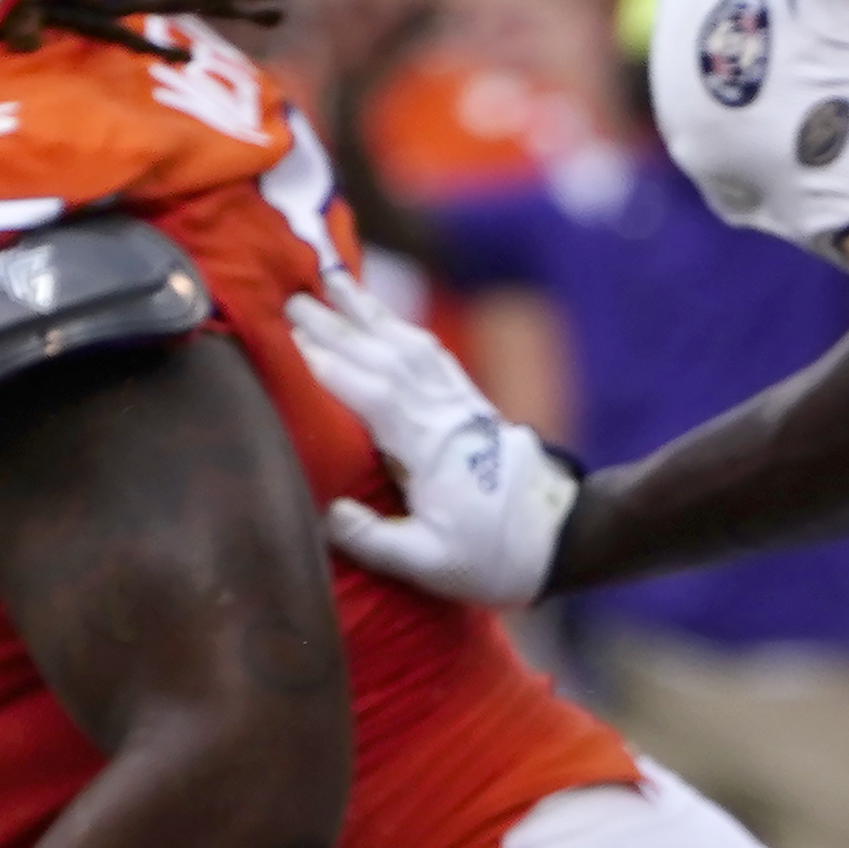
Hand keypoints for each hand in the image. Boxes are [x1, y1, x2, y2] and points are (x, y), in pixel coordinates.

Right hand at [292, 281, 578, 608]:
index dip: (330, 364)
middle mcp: (443, 414)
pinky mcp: (472, 404)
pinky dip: (401, 329)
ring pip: (408, 345)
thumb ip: (373, 541)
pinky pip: (432, 354)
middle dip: (335, 326)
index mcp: (429, 448)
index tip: (288, 338)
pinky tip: (383, 316)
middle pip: (383, 357)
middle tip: (288, 297)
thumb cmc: (492, 557)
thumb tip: (328, 514)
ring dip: (367, 313)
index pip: (372, 393)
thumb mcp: (430, 565)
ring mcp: (460, 404)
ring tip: (330, 282)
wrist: (561, 540)